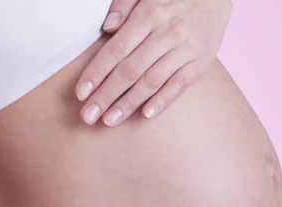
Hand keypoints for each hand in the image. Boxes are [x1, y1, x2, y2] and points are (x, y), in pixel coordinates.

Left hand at [75, 0, 232, 126]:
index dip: (96, 73)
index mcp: (149, 15)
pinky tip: (145, 115)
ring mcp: (185, 50)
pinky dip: (163, 101)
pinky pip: (179, 85)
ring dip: (128, 103)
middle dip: (106, 95)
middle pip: (130, 70)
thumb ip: (124, 6)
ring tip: (109, 120)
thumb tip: (107, 28)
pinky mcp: (201, 62)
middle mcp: (167, 33)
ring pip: (152, 81)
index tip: (81, 94)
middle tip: (88, 116)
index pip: (116, 50)